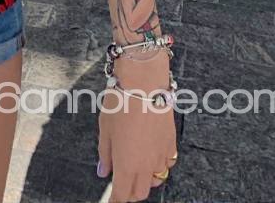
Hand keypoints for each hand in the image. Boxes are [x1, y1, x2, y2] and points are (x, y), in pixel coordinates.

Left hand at [97, 55, 177, 200]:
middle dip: (129, 192)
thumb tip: (103, 172)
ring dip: (145, 179)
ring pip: (155, 180)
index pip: (121, 195)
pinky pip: (167, 164)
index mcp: (126, 165)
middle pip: (139, 193)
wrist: (144, 84)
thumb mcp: (105, 129)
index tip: (111, 201)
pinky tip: (150, 153)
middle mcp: (146, 166)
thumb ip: (104, 154)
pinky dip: (159, 165)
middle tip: (120, 183)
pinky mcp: (171, 145)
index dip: (115, 201)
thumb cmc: (120, 104)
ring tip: (135, 167)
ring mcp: (161, 156)